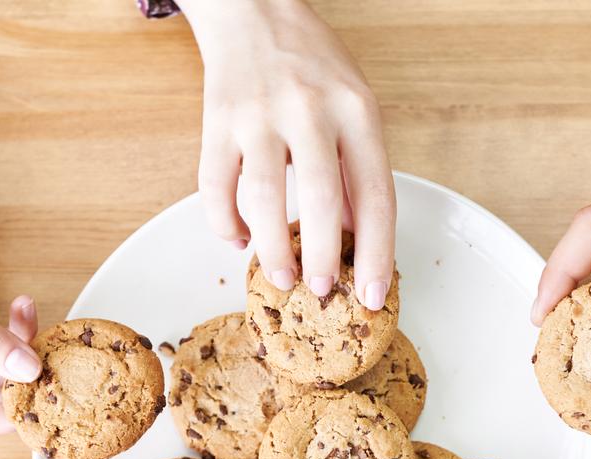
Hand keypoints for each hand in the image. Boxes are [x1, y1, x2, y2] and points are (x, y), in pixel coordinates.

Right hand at [178, 0, 395, 308]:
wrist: (254, 10)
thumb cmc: (311, 64)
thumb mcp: (354, 105)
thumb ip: (356, 169)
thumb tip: (354, 240)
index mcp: (356, 111)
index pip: (374, 196)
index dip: (376, 254)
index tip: (372, 296)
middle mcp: (310, 110)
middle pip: (320, 201)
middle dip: (322, 259)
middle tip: (321, 292)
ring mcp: (259, 115)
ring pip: (263, 198)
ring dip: (273, 250)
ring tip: (281, 278)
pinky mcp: (216, 121)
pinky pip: (214, 186)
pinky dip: (224, 223)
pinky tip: (238, 239)